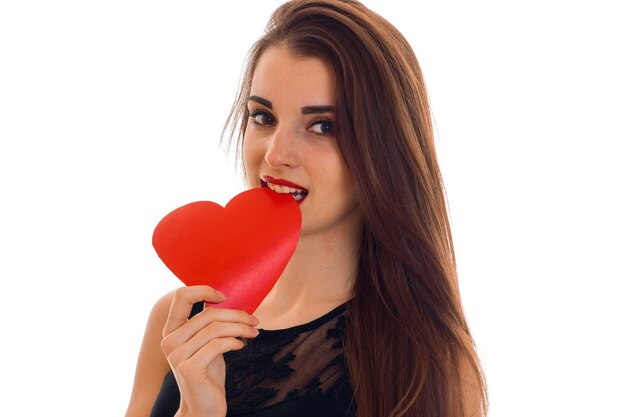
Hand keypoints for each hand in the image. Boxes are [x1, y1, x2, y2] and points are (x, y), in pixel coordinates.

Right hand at [161, 286, 258, 416]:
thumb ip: (209, 324)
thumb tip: (230, 301)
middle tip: (254, 320)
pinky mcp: (188, 368)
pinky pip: (217, 345)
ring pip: (215, 329)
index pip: (181, 296)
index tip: (225, 297)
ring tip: (253, 332)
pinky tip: (241, 346)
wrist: (203, 407)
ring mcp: (177, 355)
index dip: (204, 290)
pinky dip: (234, 342)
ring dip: (240, 328)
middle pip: (208, 314)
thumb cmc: (208, 372)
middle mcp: (170, 341)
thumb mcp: (207, 343)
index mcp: (171, 330)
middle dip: (236, 315)